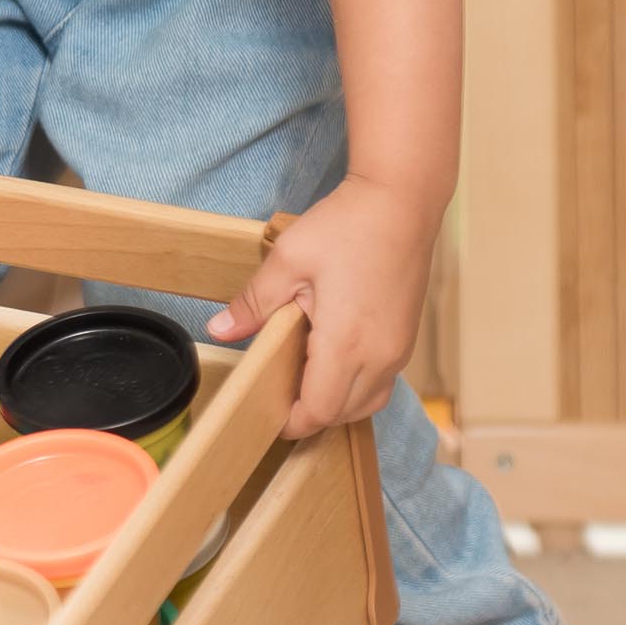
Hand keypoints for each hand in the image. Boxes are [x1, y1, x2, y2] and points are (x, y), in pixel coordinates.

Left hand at [204, 176, 436, 438]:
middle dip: (310, 414)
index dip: (292, 421)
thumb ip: (254, 302)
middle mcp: (379, 357)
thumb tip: (219, 330)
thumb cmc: (346, 226)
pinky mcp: (406, 340)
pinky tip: (333, 362)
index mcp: (346, 344)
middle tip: (277, 395)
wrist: (401, 202)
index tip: (267, 414)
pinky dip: (356, 387)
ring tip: (304, 380)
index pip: (319, 410)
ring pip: (366, 403)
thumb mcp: (288, 259)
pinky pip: (380, 383)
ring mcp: (398, 351)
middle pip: (342, 414)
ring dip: (335, 403)